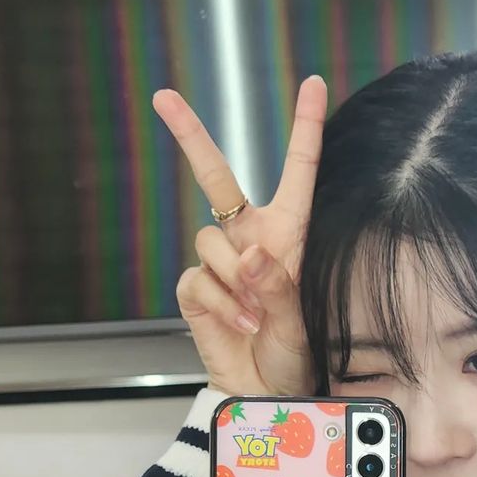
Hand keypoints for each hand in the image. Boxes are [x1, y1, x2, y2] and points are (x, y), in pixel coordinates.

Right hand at [152, 76, 327, 397]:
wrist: (264, 392)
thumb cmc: (294, 353)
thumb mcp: (302, 321)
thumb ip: (279, 286)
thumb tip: (249, 257)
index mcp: (289, 234)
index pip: (298, 172)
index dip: (305, 127)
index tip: (313, 84)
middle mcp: (251, 239)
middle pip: (216, 178)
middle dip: (190, 137)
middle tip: (164, 97)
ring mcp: (220, 262)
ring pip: (211, 241)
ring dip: (235, 281)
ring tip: (258, 316)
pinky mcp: (195, 288)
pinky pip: (198, 280)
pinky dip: (220, 304)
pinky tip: (241, 325)